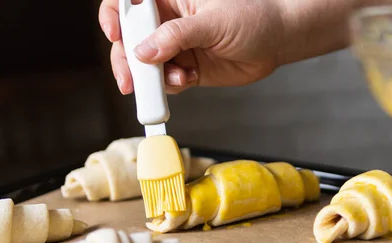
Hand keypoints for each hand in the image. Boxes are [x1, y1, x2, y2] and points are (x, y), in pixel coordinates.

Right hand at [99, 0, 286, 94]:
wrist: (277, 42)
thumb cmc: (253, 16)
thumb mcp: (213, 21)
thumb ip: (178, 36)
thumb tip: (144, 51)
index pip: (129, 3)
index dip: (114, 16)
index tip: (114, 34)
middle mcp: (167, 22)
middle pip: (130, 39)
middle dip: (127, 60)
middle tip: (130, 80)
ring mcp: (176, 47)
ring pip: (146, 65)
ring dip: (153, 77)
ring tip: (176, 78)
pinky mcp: (187, 68)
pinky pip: (166, 80)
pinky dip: (171, 84)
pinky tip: (188, 79)